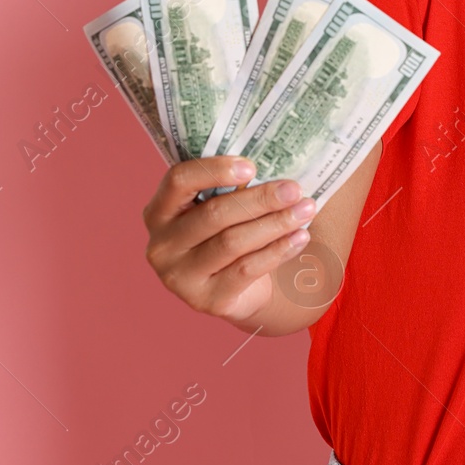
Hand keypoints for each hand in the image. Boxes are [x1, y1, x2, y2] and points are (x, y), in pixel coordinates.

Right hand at [142, 156, 315, 326]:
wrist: (236, 290)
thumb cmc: (227, 234)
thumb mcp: (220, 209)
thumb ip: (233, 188)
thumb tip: (276, 163)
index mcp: (159, 211)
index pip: (178, 181)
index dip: (214, 170)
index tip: (252, 166)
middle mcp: (162, 245)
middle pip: (214, 214)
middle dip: (259, 199)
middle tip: (293, 189)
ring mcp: (180, 277)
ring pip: (233, 242)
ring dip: (275, 223)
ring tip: (306, 209)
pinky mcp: (207, 301)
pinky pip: (247, 270)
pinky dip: (278, 250)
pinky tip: (301, 237)